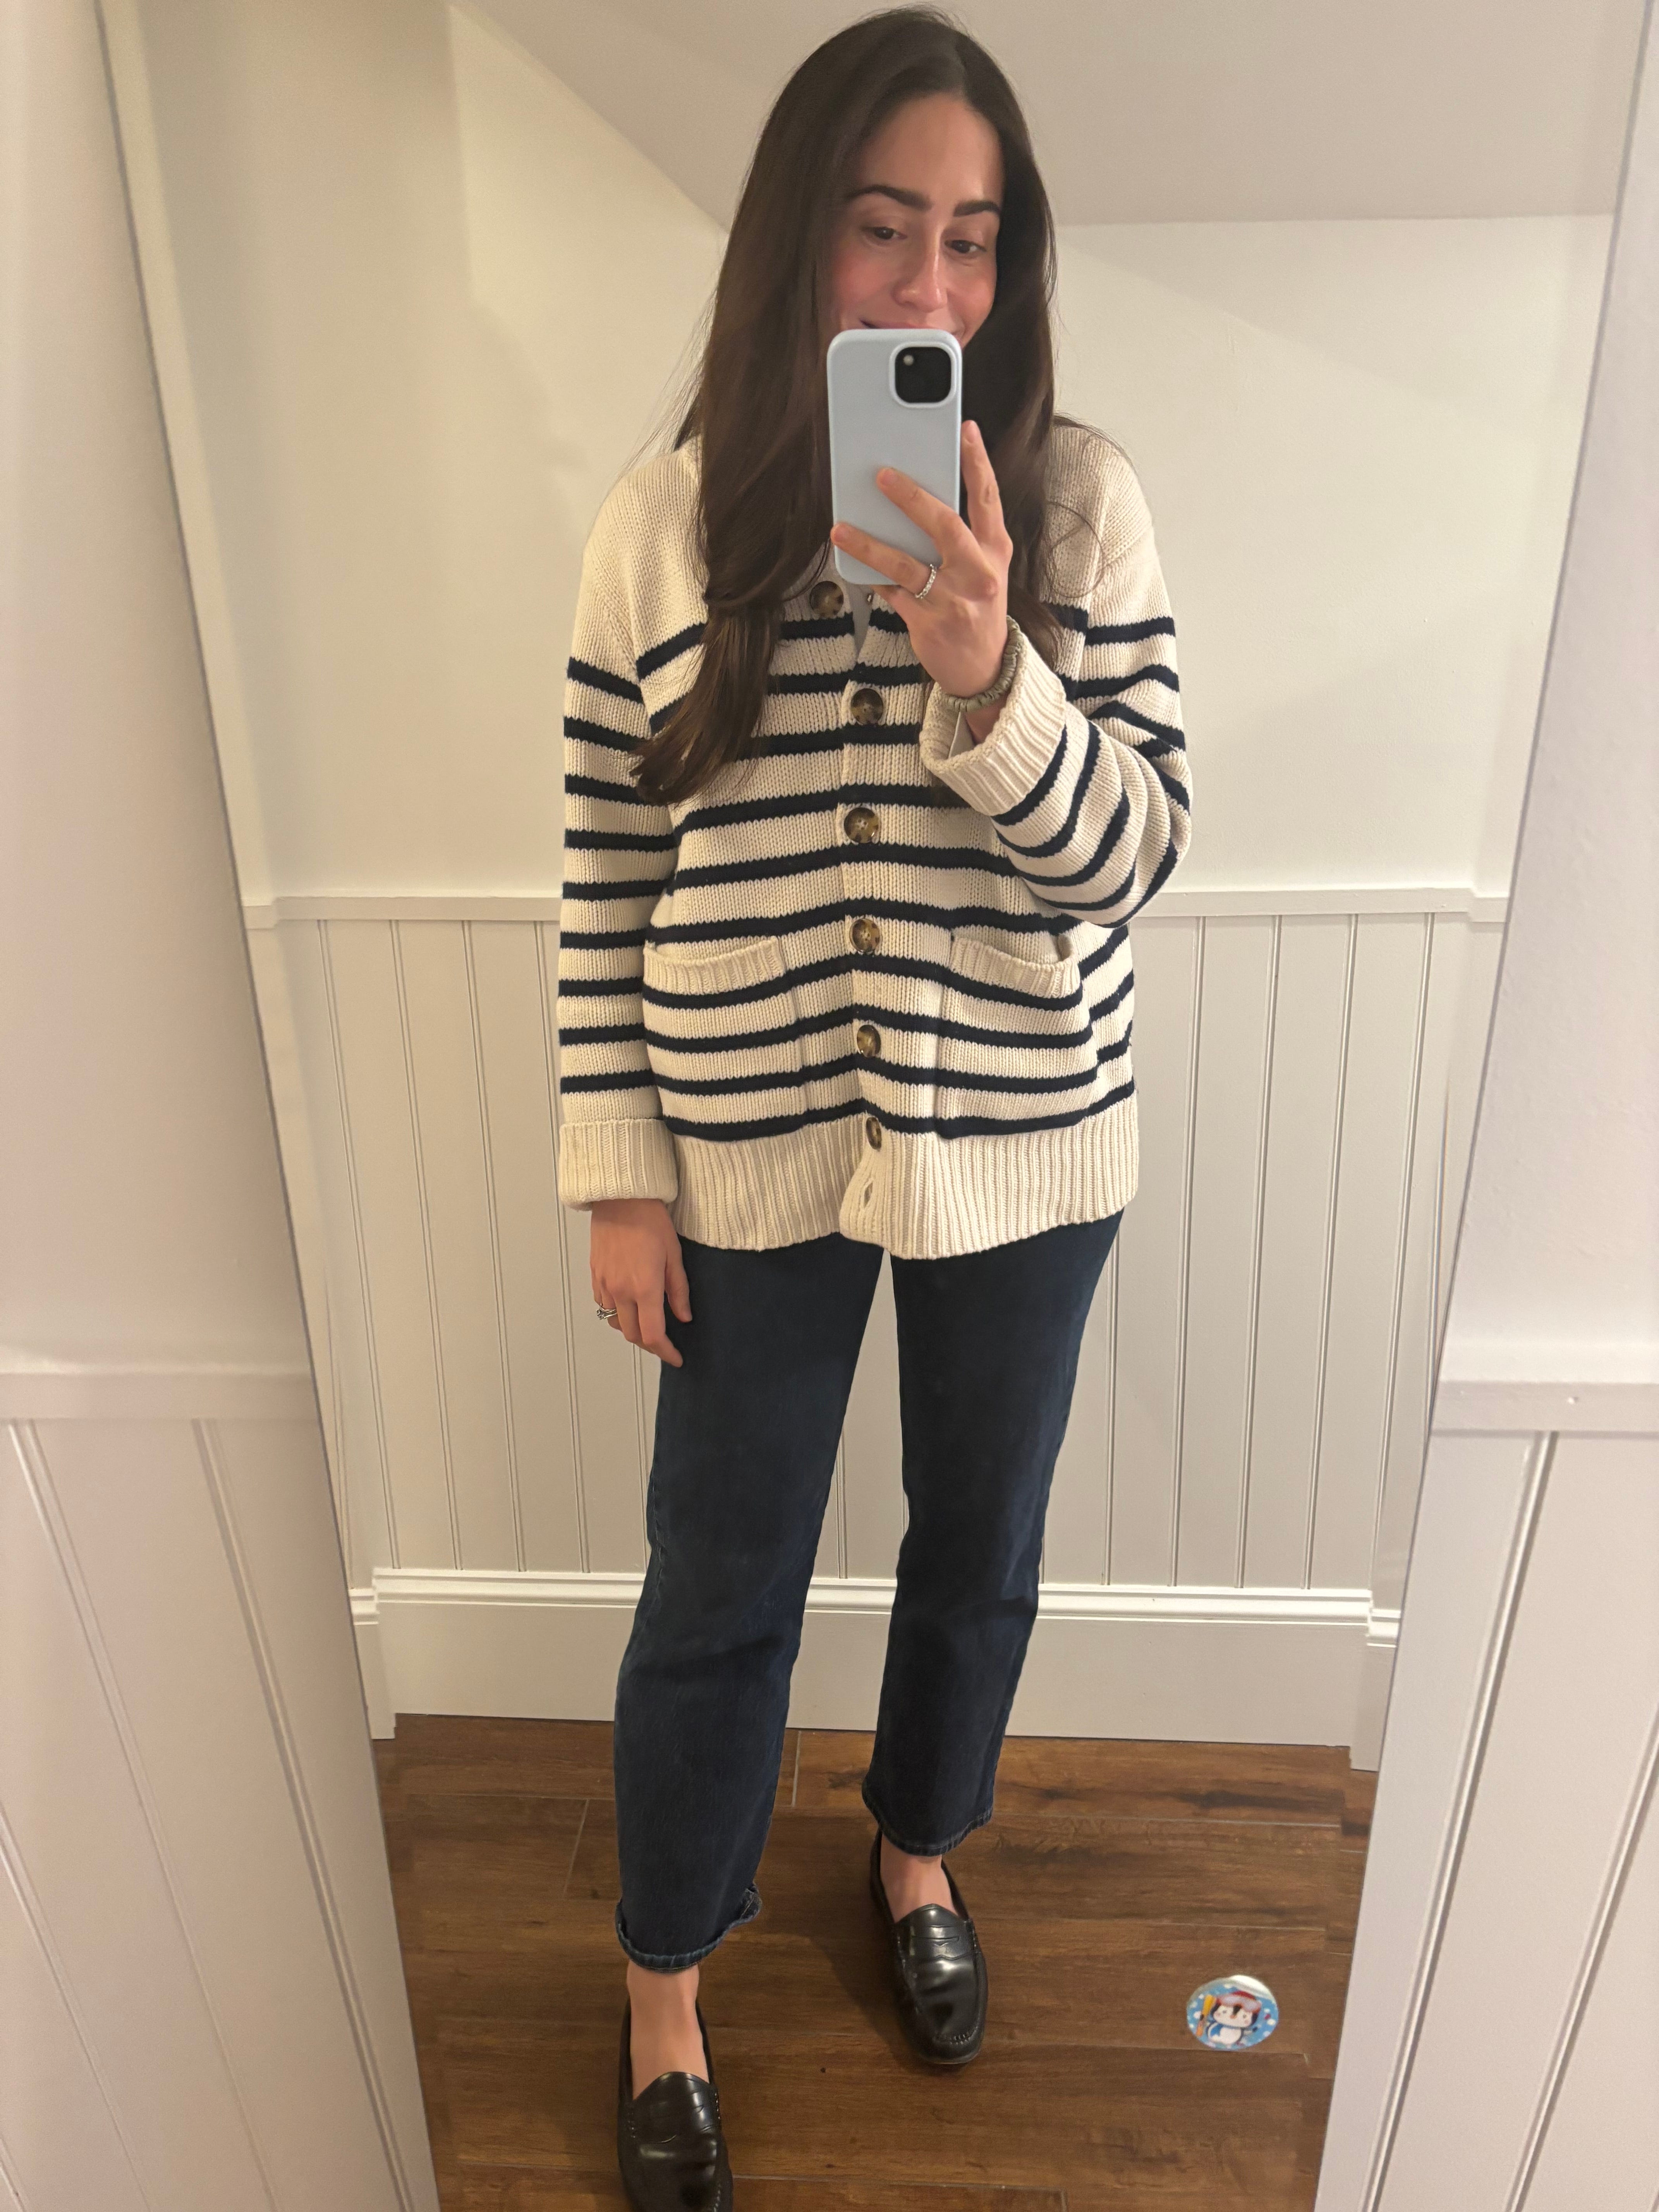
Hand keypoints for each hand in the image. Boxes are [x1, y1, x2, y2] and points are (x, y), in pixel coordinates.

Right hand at [590, 1198, 691, 1365]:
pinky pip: (603, 1305)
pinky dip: (617, 1313)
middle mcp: (620, 1291)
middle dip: (649, 1345)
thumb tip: (684, 1317)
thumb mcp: (674, 1255)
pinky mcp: (595, 1275)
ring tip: (648, 1325)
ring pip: (615, 1322)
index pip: (653, 1335)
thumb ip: (678, 1291)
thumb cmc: (650, 1220)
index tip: (676, 1358)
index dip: (665, 1352)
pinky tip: (629, 1305)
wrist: (621, 1198)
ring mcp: (604, 1284)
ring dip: (631, 1330)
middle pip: (632, 1335)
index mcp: (644, 1288)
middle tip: (665, 1344)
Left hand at [830, 420, 1010, 705]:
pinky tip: (852, 563)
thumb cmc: (978, 609)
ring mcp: (954, 601)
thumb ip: (962, 536)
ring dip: (871, 544)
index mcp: (996, 552)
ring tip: (841, 528)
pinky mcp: (929, 624)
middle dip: (912, 497)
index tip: (966, 429)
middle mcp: (979, 574)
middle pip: (945, 526)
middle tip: (883, 474)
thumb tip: (917, 498)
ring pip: (907, 565)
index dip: (978, 463)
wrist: (985, 669)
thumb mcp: (983, 569)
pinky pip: (892, 594)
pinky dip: (872, 577)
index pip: (988, 499)